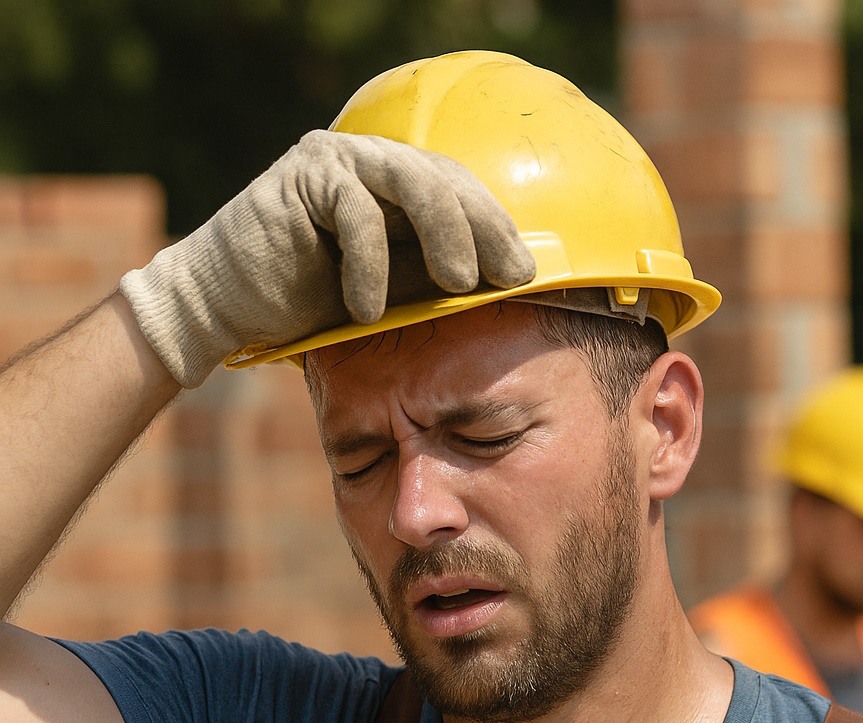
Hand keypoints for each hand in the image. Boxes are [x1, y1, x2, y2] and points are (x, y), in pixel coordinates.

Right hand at [120, 130, 535, 387]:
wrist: (224, 306)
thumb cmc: (306, 304)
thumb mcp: (387, 294)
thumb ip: (430, 281)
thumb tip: (497, 289)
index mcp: (394, 184)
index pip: (459, 189)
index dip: (496, 225)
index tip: (525, 271)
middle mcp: (368, 161)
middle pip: (444, 177)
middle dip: (484, 226)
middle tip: (507, 275)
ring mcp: (335, 161)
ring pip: (411, 180)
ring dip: (444, 232)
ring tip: (458, 282)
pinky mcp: (302, 177)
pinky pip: (354, 211)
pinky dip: (369, 263)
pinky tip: (366, 309)